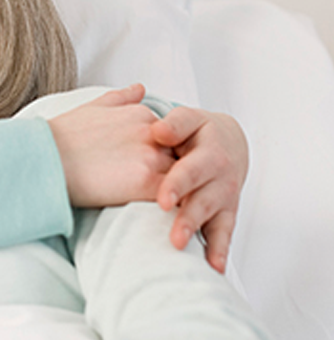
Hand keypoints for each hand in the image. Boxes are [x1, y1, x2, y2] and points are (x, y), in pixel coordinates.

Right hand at [49, 85, 175, 207]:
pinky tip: (170, 218)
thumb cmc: (61, 136)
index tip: (157, 170)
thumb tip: (141, 88)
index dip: (167, 155)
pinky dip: (176, 207)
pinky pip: (175, 197)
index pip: (173, 137)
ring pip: (184, 178)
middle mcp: (151, 131)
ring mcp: (151, 156)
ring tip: (177, 210)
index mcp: (141, 113)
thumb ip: (121, 98)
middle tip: (176, 192)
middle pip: (183, 156)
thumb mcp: (92, 107)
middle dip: (180, 173)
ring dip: (182, 192)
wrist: (44, 159)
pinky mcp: (146, 182)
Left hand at [151, 107, 247, 273]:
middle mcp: (221, 177)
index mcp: (210, 152)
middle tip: (174, 236)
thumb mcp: (189, 119)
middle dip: (188, 218)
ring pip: (214, 219)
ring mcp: (225, 197)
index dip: (178, 185)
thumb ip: (175, 124)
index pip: (191, 170)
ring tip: (181, 248)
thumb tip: (158, 131)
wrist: (229, 142)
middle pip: (203, 200)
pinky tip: (213, 267)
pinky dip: (220, 250)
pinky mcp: (226, 212)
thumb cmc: (199, 131)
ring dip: (198, 235)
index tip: (163, 200)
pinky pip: (225, 232)